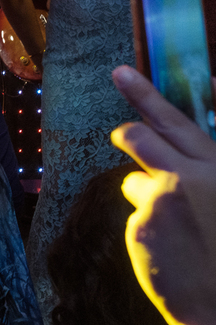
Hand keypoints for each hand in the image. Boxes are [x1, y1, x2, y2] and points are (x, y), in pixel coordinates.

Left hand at [111, 65, 215, 324]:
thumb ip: (204, 166)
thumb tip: (188, 126)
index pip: (179, 122)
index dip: (146, 94)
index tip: (121, 73)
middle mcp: (193, 177)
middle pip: (139, 136)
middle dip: (127, 132)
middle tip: (123, 134)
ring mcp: (165, 200)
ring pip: (133, 180)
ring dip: (146, 195)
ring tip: (177, 226)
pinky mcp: (142, 225)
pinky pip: (135, 215)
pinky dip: (149, 229)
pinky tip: (172, 252)